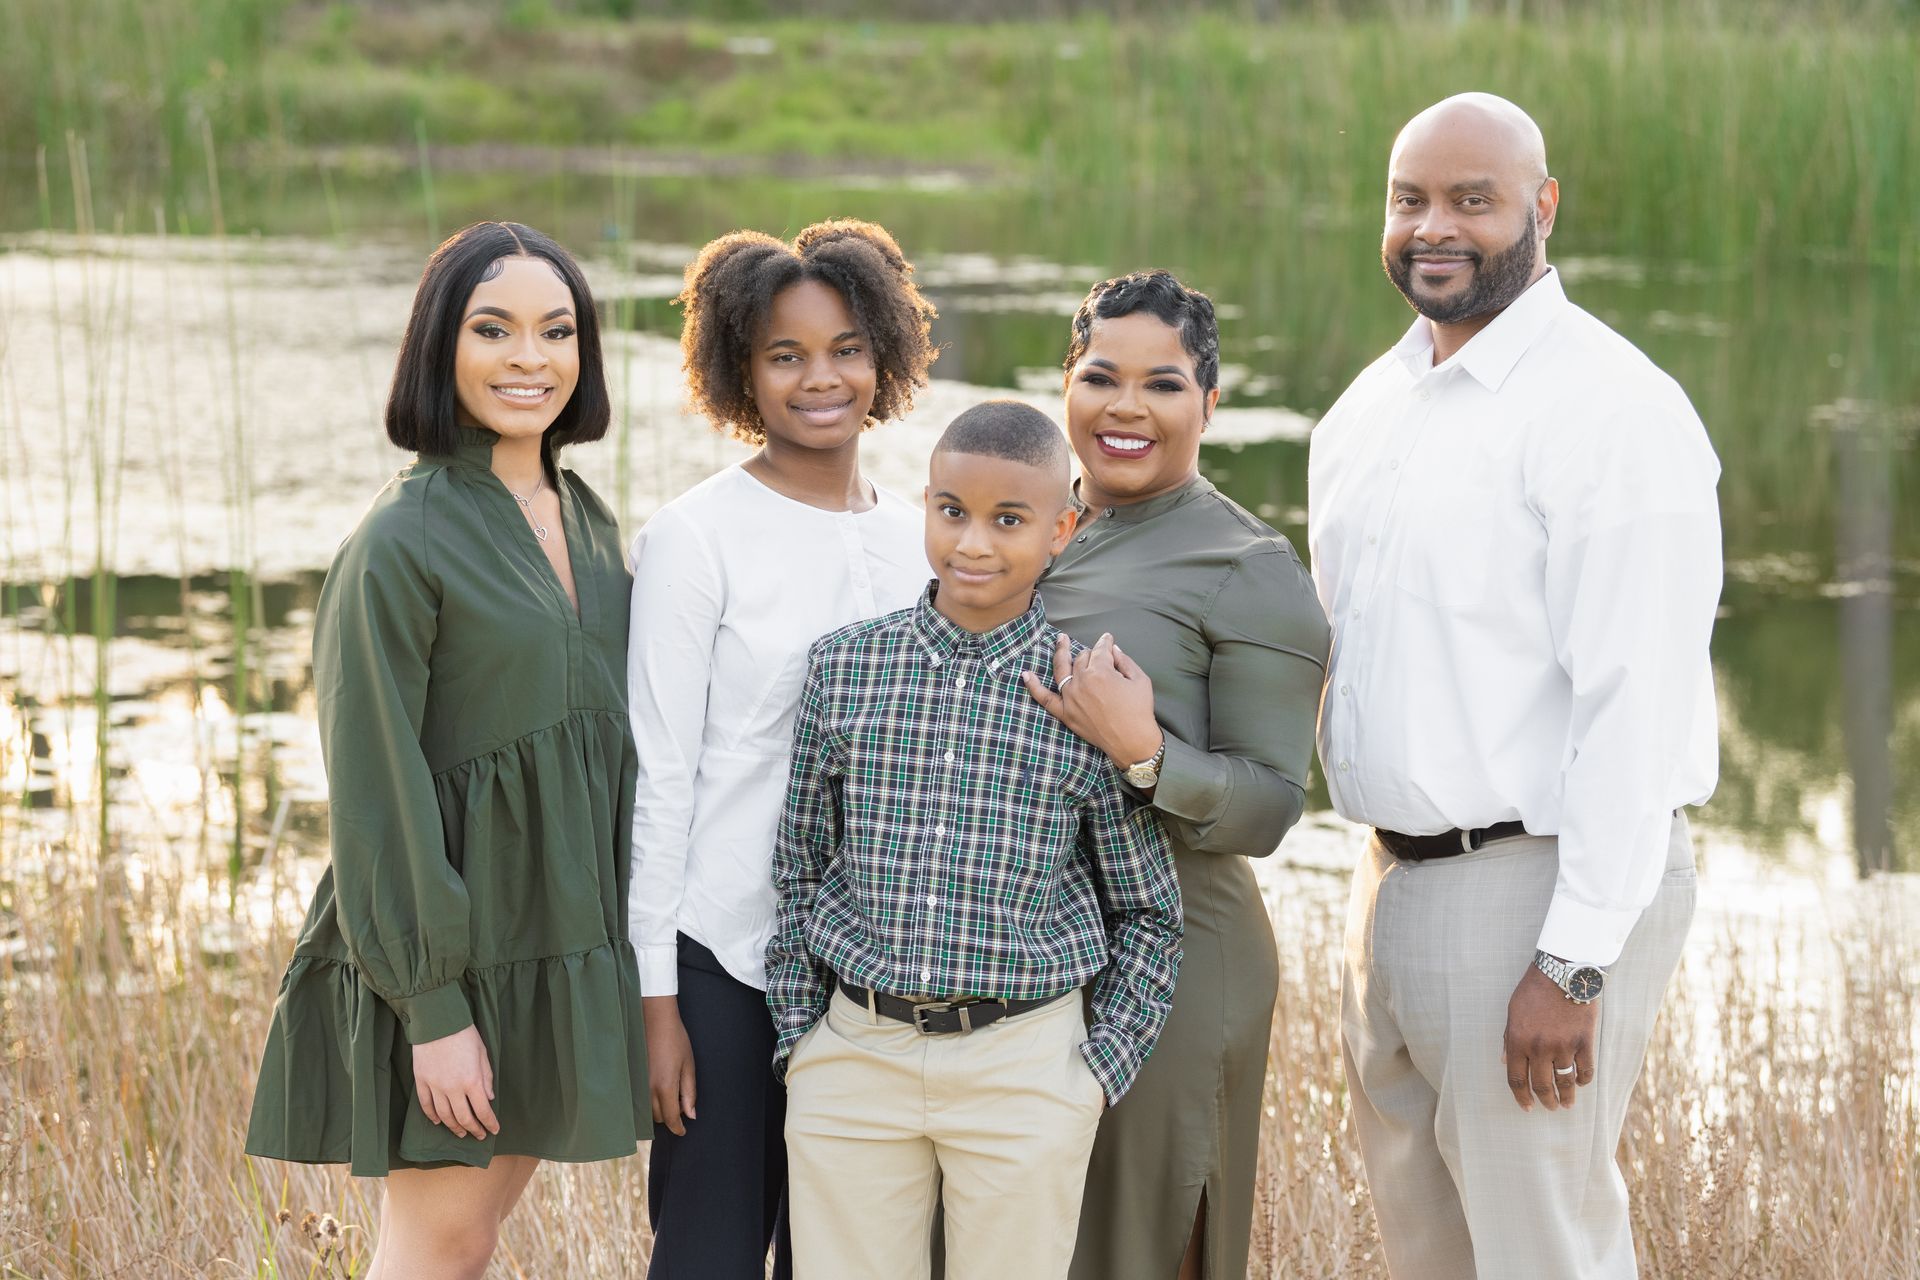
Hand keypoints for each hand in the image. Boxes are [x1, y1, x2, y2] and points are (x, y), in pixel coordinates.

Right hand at [412, 1025, 498, 1138]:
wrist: (437, 1021)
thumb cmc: (464, 1034)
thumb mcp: (482, 1054)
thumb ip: (486, 1078)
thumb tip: (489, 1098)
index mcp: (472, 1080)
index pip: (483, 1110)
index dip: (489, 1123)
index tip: (494, 1130)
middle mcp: (453, 1088)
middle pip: (463, 1118)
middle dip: (473, 1129)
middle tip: (478, 1135)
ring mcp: (435, 1086)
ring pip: (444, 1116)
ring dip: (454, 1127)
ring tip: (461, 1132)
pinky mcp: (421, 1081)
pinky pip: (426, 1105)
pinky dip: (432, 1116)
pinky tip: (438, 1122)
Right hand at [642, 995, 697, 1135]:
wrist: (655, 1019)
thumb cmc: (675, 1040)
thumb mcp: (688, 1065)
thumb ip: (689, 1092)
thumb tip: (690, 1115)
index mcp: (665, 1086)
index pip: (671, 1118)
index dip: (678, 1128)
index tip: (683, 1131)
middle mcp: (648, 1089)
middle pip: (658, 1117)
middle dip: (670, 1116)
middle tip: (680, 1105)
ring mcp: (637, 1084)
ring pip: (646, 1110)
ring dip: (658, 1110)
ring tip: (668, 1095)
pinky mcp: (631, 1078)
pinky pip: (638, 1099)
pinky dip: (647, 1101)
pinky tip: (655, 1090)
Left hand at [1022, 633, 1160, 768]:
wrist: (1132, 743)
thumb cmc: (1140, 712)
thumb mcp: (1140, 680)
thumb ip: (1125, 660)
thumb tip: (1113, 650)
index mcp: (1101, 671)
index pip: (1100, 650)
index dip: (1106, 642)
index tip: (1108, 639)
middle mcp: (1082, 682)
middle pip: (1082, 658)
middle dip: (1090, 653)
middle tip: (1097, 654)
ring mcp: (1070, 698)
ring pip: (1062, 669)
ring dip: (1060, 652)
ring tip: (1060, 640)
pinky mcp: (1065, 713)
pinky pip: (1044, 698)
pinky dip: (1033, 686)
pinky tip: (1026, 674)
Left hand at [1502, 965, 1597, 1111]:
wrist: (1562, 972)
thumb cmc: (1534, 990)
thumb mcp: (1513, 1012)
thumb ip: (1508, 1038)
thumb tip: (1503, 1061)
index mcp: (1517, 1041)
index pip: (1517, 1079)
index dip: (1521, 1097)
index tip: (1527, 1107)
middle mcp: (1539, 1047)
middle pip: (1541, 1085)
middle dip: (1545, 1100)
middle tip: (1550, 1107)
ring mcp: (1563, 1046)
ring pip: (1564, 1082)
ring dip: (1566, 1097)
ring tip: (1566, 1104)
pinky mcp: (1584, 1042)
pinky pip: (1585, 1070)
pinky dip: (1583, 1081)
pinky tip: (1580, 1084)